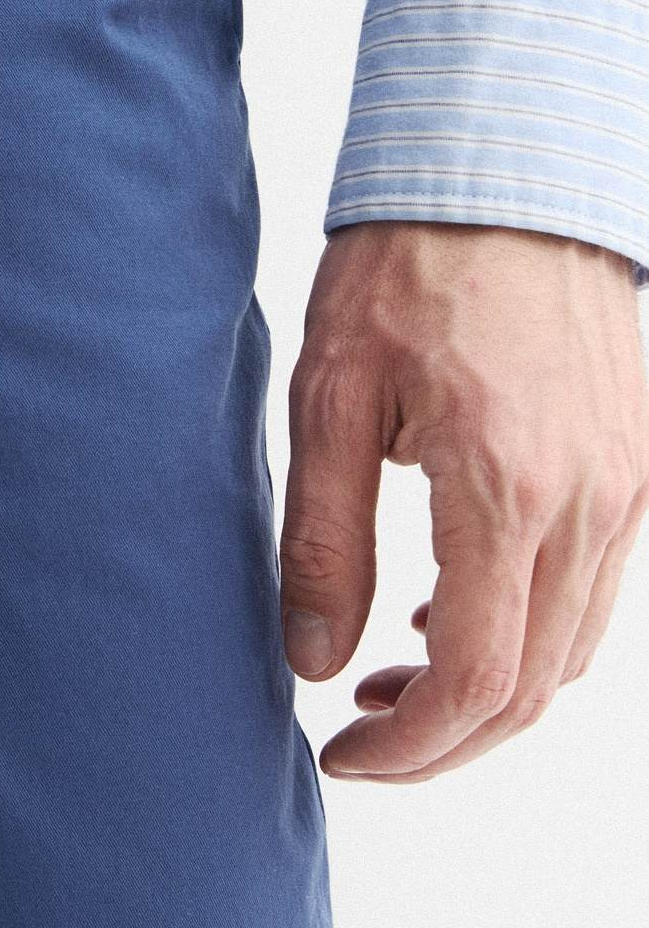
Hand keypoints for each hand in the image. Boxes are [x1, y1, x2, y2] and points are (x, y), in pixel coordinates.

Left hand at [279, 223, 648, 780]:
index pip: (477, 680)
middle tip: (358, 735)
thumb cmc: (408, 269)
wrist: (507, 172)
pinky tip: (457, 607)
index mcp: (507, 490)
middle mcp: (591, 503)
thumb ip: (324, 540)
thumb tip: (311, 660)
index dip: (409, 747)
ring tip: (391, 676)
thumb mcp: (330, 397)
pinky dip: (534, 632)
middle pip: (534, 688)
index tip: (342, 755)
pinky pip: (598, 592)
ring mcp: (628, 487)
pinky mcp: (637, 465)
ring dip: (490, 692)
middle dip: (444, 739)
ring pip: (573, 651)